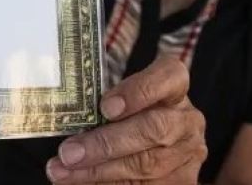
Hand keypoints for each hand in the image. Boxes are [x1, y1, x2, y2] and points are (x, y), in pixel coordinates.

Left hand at [46, 56, 206, 183]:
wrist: (157, 144)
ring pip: (146, 164)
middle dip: (106, 143)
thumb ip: (105, 104)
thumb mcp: (121, 99)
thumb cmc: (130, 113)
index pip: (168, 77)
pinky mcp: (184, 180)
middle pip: (154, 128)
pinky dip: (107, 184)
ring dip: (98, 170)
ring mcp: (188, 152)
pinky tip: (80, 181)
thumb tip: (66, 116)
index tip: (105, 107)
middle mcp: (187, 118)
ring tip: (63, 171)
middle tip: (70, 152)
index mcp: (174, 86)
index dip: (138, 92)